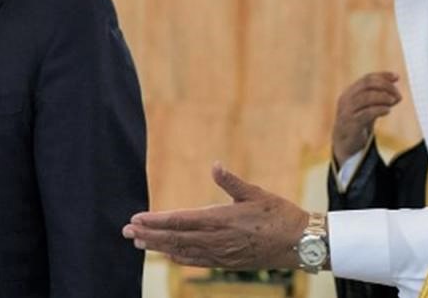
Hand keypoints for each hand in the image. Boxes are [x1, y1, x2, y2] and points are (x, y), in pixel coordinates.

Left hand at [122, 163, 308, 269]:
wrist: (300, 244)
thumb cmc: (280, 214)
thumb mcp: (256, 193)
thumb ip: (231, 182)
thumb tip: (215, 165)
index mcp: (221, 219)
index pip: (179, 221)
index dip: (155, 222)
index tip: (136, 219)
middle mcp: (217, 240)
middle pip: (174, 239)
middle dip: (148, 235)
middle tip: (127, 232)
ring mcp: (221, 254)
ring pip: (182, 252)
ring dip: (159, 247)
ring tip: (140, 243)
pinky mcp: (227, 263)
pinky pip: (196, 261)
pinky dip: (179, 258)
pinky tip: (168, 255)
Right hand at [333, 72, 400, 163]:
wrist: (344, 143)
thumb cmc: (357, 123)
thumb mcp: (367, 108)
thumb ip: (378, 100)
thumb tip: (396, 94)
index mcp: (350, 92)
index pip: (367, 78)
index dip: (383, 76)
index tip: (397, 77)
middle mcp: (346, 99)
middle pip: (367, 85)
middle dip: (385, 86)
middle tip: (397, 94)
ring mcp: (347, 111)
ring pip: (366, 97)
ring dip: (383, 97)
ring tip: (394, 101)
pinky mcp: (351, 124)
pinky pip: (366, 113)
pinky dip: (379, 109)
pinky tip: (388, 111)